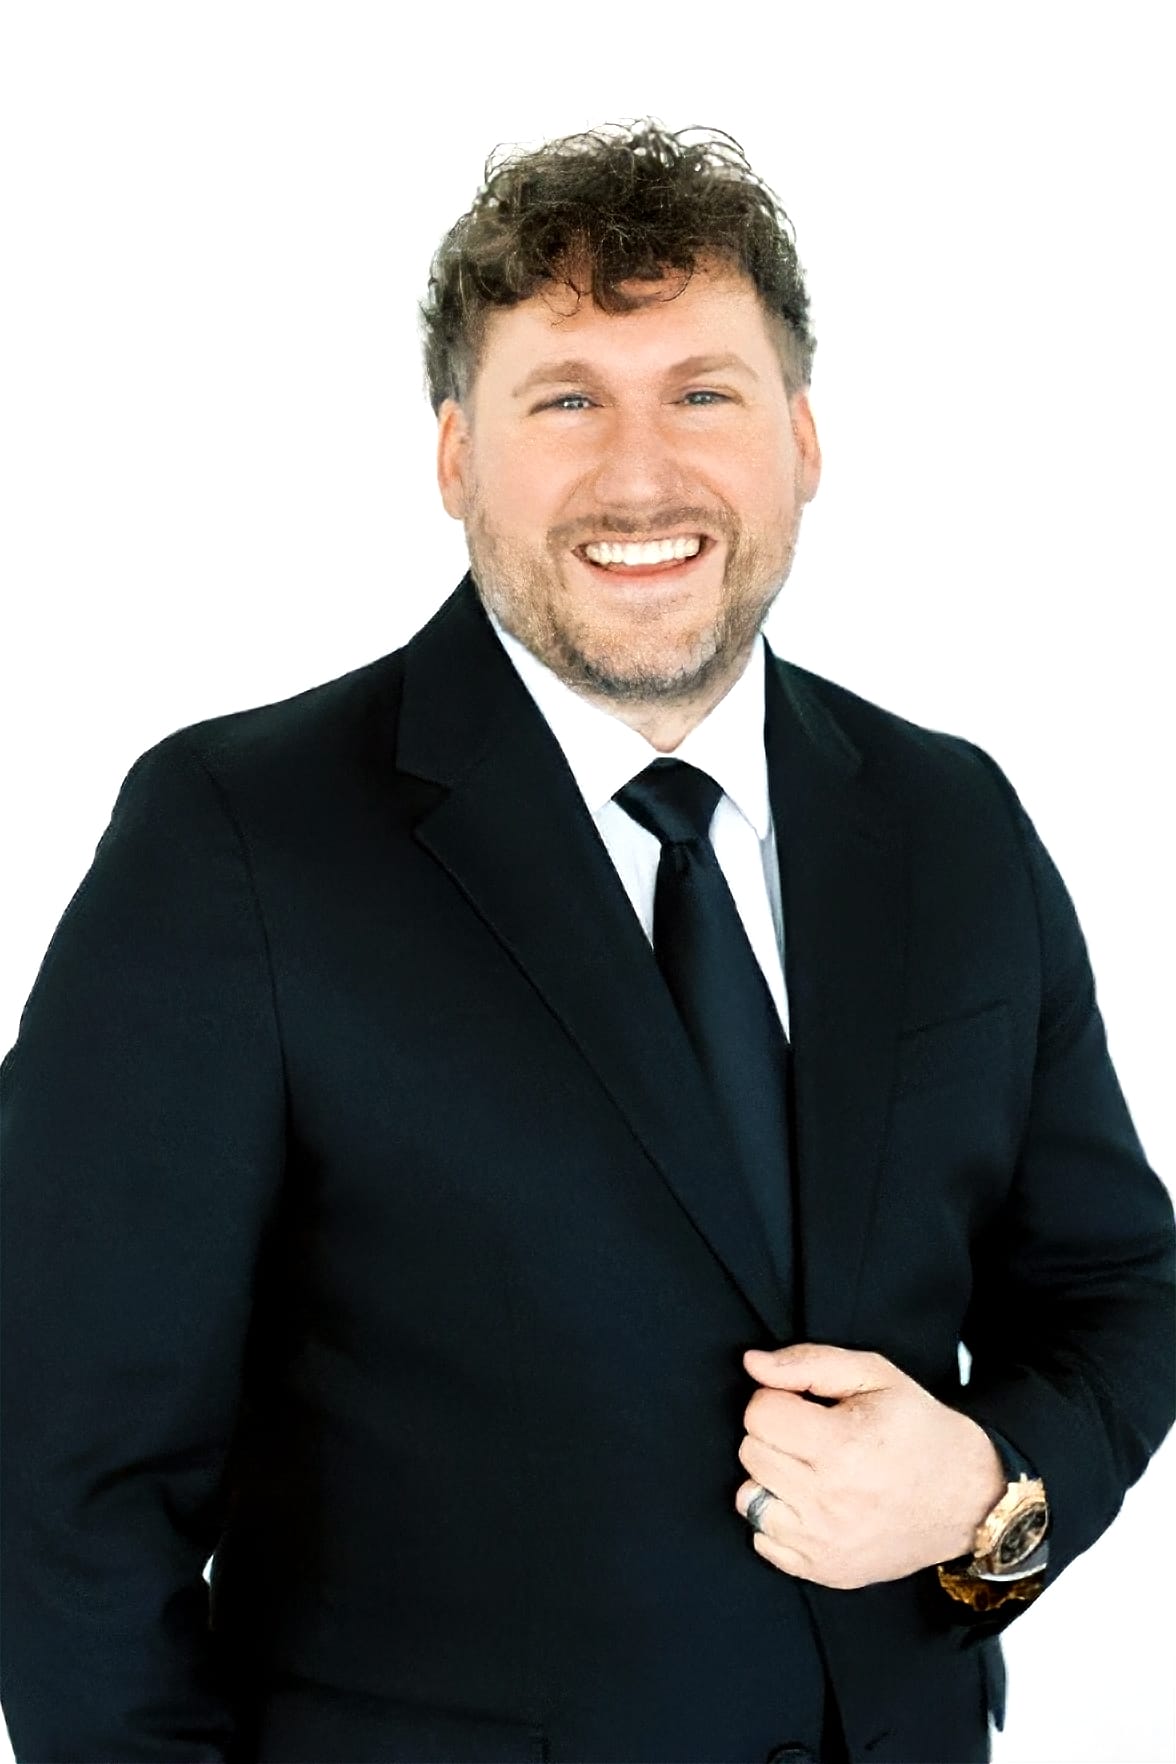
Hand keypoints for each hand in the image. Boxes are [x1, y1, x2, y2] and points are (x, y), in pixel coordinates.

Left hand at [734, 1343, 1006, 1589]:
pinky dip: (779, 1519)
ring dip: (771, 1478)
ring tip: (809, 1469)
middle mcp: (828, 1502)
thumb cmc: (920, 1430)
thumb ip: (807, 1363)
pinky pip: (763, 1540)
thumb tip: (752, 1364)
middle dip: (774, 1434)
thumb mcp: (875, 1375)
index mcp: (842, 1447)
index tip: (805, 1405)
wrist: (969, 1499)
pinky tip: (811, 1503)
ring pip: (748, 1497)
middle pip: (751, 1452)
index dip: (777, 1399)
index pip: (759, 1413)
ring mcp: (824, 1544)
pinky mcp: (825, 1571)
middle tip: (812, 1434)